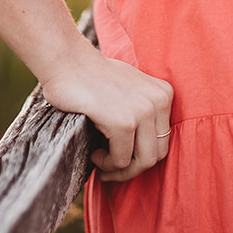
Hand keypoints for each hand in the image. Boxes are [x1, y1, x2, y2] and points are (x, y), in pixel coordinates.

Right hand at [40, 45, 173, 183]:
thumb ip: (142, 111)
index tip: (122, 160)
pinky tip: (94, 153)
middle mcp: (159, 101)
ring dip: (119, 170)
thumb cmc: (93, 78)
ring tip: (101, 161)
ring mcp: (143, 111)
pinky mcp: (124, 123)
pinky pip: (120, 160)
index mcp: (163, 94)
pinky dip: (105, 164)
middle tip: (110, 169)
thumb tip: (142, 151)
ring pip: (142, 162)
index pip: (163, 141)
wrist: (68, 62)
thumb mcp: (130, 90)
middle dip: (132, 169)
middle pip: (156, 155)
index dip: (141, 157)